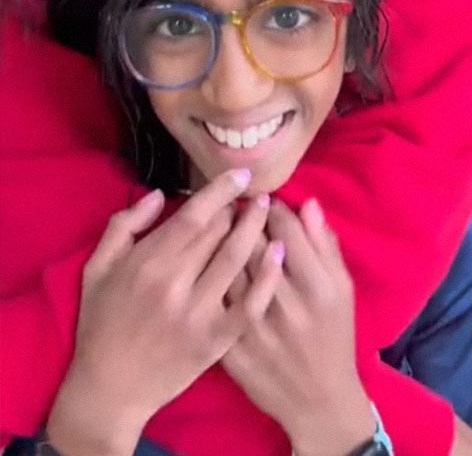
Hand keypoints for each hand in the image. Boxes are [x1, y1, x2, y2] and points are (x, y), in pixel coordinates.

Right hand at [47, 170, 280, 455]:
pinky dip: (268, 276)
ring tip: (269, 212)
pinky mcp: (216, 341)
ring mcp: (199, 314)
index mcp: (147, 263)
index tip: (242, 175)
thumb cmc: (100, 324)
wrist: (108, 390)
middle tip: (254, 197)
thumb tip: (160, 195)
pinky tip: (280, 252)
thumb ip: (124, 225)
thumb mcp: (97, 268)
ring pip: (237, 259)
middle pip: (219, 233)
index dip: (222, 191)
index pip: (194, 216)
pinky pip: (250, 303)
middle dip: (238, 210)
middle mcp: (175, 284)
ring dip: (257, 229)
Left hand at [222, 198, 375, 455]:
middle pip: (252, 244)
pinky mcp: (230, 347)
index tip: (264, 200)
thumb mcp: (342, 289)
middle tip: (236, 209)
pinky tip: (208, 267)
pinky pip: (212, 300)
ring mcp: (253, 327)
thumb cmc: (333, 337)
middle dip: (243, 219)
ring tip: (219, 230)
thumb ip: (325, 245)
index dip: (271, 208)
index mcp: (316, 287)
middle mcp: (284, 304)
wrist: (317, 401)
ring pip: (226, 269)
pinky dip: (208, 278)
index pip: (285, 229)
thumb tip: (307, 202)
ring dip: (220, 243)